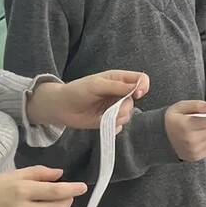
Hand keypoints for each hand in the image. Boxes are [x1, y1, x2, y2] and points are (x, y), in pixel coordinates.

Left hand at [28, 72, 149, 130]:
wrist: (62, 107)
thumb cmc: (77, 90)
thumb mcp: (96, 85)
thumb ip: (116, 86)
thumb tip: (136, 87)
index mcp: (118, 79)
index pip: (141, 80)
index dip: (143, 87)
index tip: (137, 94)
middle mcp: (119, 93)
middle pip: (134, 101)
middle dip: (124, 107)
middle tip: (110, 109)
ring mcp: (115, 108)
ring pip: (128, 115)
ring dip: (117, 117)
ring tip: (101, 115)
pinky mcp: (109, 121)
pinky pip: (120, 125)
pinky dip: (112, 126)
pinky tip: (100, 122)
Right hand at [164, 101, 205, 161]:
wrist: (161, 137)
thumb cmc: (172, 121)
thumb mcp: (181, 106)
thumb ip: (197, 105)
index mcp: (185, 125)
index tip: (204, 114)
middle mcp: (189, 139)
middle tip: (201, 122)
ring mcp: (193, 150)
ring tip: (200, 130)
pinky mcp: (196, 157)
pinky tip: (200, 138)